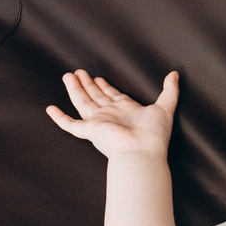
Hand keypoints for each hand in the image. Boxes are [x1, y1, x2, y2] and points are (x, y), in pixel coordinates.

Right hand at [48, 67, 178, 160]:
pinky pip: (71, 125)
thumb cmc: (154, 135)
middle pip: (96, 96)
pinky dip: (60, 118)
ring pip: (83, 102)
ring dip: (75, 89)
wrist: (142, 153)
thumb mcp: (166, 106)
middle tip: (79, 72)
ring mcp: (99, 123)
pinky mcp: (90, 131)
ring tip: (68, 76)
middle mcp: (111, 115)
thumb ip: (170, 90)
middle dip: (88, 84)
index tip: (97, 77)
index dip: (105, 86)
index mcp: (126, 110)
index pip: (112, 95)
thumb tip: (174, 74)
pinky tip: (50, 109)